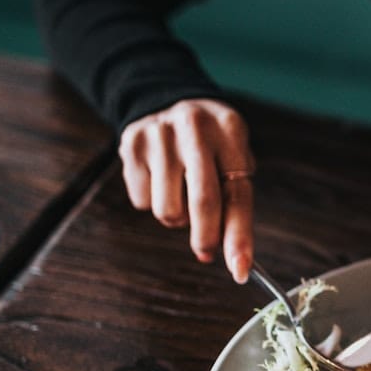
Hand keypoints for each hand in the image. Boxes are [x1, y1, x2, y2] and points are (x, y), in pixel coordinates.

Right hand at [118, 99, 255, 281]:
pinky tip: (158, 178)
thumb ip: (234, 197)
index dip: (239, 236)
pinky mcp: (131, 144)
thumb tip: (233, 257)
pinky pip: (142, 201)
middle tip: (207, 252)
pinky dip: (152, 201)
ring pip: (167, 210)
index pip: (238, 193)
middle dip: (206, 238)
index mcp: (229, 129)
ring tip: (180, 194)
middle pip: (202, 203)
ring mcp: (160, 135)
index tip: (240, 270)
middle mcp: (195, 128)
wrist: (165, 99)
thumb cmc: (210, 141)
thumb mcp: (232, 154)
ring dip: (177, 218)